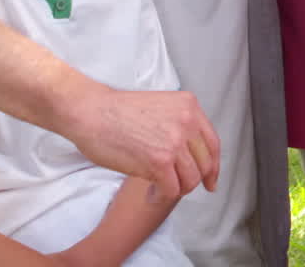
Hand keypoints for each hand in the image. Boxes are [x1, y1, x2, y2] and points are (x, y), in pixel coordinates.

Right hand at [65, 86, 219, 200]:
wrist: (91, 112)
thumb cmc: (117, 112)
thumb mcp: (161, 106)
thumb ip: (179, 124)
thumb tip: (190, 154)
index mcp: (189, 106)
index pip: (213, 143)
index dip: (213, 166)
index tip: (210, 180)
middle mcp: (187, 122)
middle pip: (205, 163)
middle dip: (195, 181)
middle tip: (181, 189)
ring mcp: (175, 142)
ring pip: (190, 179)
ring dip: (176, 190)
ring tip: (160, 190)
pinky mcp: (159, 161)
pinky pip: (172, 189)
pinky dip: (162, 197)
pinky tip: (152, 196)